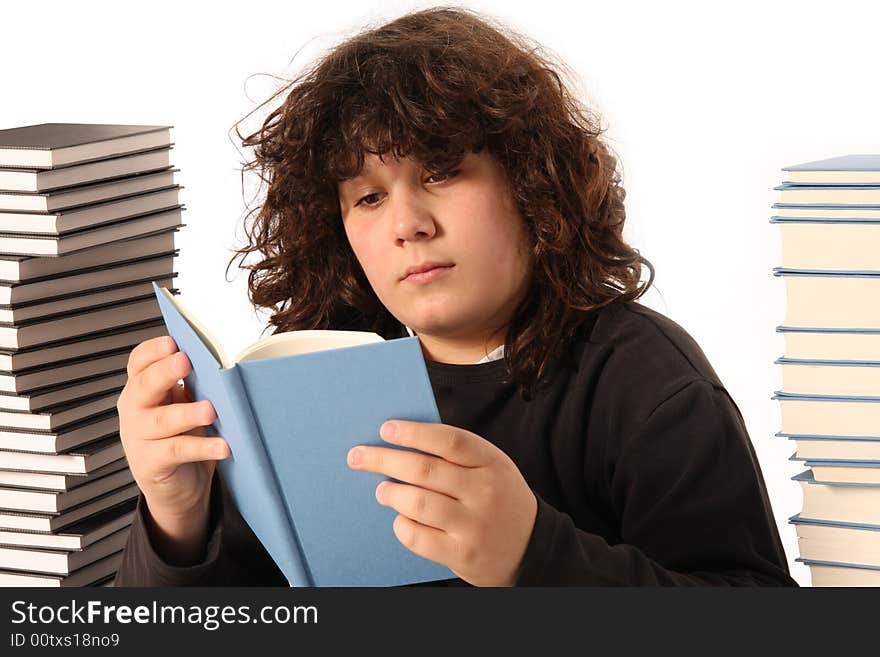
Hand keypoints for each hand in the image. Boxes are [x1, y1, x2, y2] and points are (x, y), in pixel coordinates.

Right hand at [117, 336, 228, 562]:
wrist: (178, 488)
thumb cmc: (184, 437)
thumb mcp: (184, 406)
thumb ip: (191, 386)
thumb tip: (219, 364)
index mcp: (143, 389)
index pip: (139, 363)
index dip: (153, 351)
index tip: (172, 342)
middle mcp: (135, 410)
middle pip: (145, 385)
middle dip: (165, 372)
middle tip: (185, 361)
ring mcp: (139, 438)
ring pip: (162, 421)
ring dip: (187, 413)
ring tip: (210, 410)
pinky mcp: (150, 464)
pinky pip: (177, 452)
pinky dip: (201, 448)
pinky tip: (222, 446)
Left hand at [347, 420, 536, 586]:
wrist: (531, 549)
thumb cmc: (499, 498)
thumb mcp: (491, 467)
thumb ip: (456, 454)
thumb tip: (402, 441)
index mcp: (492, 462)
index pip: (448, 440)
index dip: (414, 432)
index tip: (386, 428)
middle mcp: (484, 492)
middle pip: (424, 469)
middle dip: (384, 459)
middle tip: (358, 456)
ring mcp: (474, 525)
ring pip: (417, 502)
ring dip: (390, 493)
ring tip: (382, 490)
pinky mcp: (462, 554)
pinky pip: (418, 536)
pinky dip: (401, 525)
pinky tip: (400, 518)